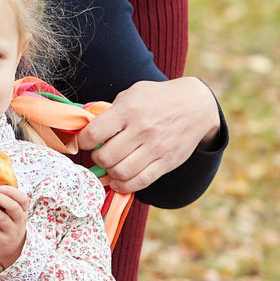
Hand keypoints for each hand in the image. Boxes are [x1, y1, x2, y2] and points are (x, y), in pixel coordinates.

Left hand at [0, 186, 28, 267]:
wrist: (11, 249)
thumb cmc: (8, 225)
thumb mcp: (12, 214)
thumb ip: (5, 202)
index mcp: (23, 212)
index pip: (23, 199)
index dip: (13, 192)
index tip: (0, 186)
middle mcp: (20, 222)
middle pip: (13, 207)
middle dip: (0, 198)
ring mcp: (12, 232)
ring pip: (1, 218)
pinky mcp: (2, 241)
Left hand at [79, 78, 223, 193]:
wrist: (195, 105)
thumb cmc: (158, 98)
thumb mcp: (132, 94)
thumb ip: (110, 111)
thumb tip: (89, 131)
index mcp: (128, 110)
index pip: (94, 133)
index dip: (84, 142)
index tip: (86, 142)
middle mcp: (142, 129)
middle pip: (106, 157)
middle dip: (96, 159)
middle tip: (99, 155)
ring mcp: (155, 148)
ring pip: (121, 173)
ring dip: (109, 174)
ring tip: (110, 167)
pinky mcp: (167, 162)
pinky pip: (140, 182)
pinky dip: (124, 186)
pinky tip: (118, 181)